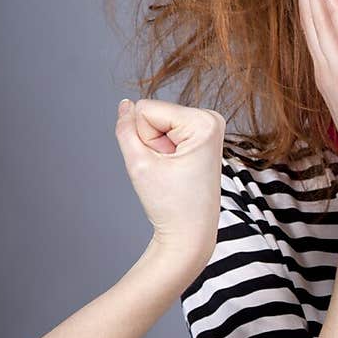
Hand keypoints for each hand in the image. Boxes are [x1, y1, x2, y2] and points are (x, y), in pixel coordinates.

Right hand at [114, 98, 225, 266]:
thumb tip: (125, 104)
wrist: (190, 233)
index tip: (165, 165)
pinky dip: (165, 151)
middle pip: (153, 113)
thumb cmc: (170, 204)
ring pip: (157, 122)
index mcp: (204, 121)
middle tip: (169, 171)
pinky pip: (167, 131)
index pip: (146, 109)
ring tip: (174, 171)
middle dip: (152, 143)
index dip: (145, 140)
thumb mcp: (139, 163)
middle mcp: (211, 119)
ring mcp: (209, 127)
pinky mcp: (203, 136)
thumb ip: (125, 129)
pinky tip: (178, 169)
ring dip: (157, 148)